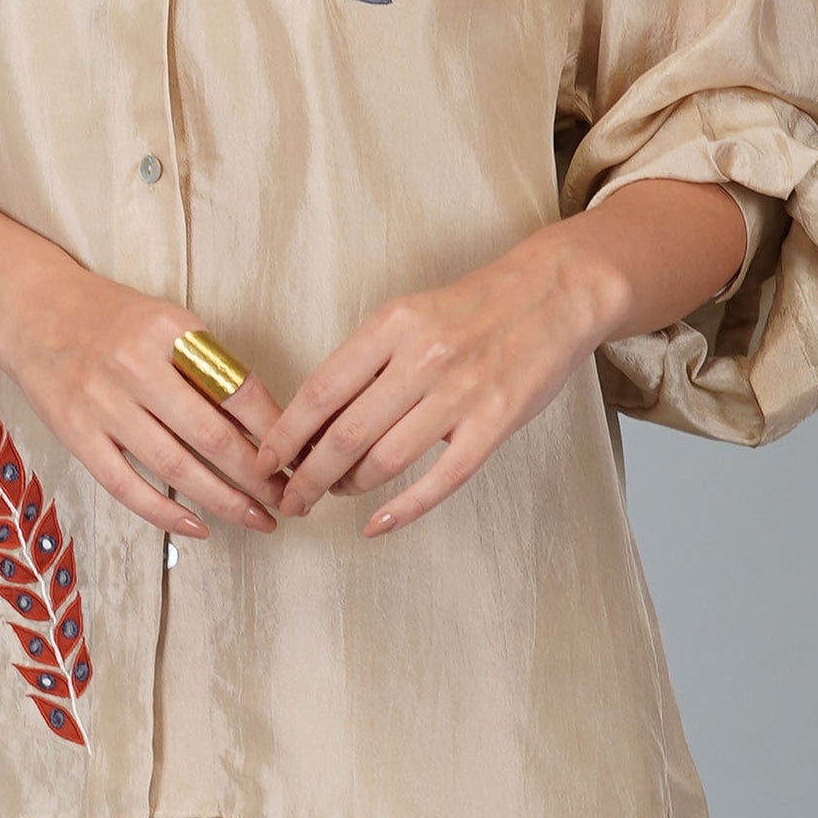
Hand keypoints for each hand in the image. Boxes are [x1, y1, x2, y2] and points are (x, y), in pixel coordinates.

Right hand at [0, 258, 286, 539]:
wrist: (32, 308)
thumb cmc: (110, 316)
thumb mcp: (165, 320)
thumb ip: (206, 364)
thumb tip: (260, 422)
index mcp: (168, 331)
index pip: (236, 388)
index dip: (273, 429)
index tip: (298, 453)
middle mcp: (135, 367)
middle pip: (210, 434)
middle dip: (257, 474)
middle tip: (288, 498)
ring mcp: (102, 404)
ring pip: (174, 466)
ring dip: (223, 500)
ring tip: (257, 519)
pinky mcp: (76, 434)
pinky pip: (126, 484)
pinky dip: (164, 511)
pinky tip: (198, 526)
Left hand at [251, 182, 748, 535]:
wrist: (552, 293)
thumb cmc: (474, 308)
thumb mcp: (409, 314)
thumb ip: (367, 359)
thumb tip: (315, 416)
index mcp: (391, 326)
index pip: (320, 391)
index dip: (286, 435)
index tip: (264, 461)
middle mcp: (422, 358)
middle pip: (344, 433)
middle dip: (307, 476)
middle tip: (289, 498)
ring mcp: (460, 392)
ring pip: (385, 459)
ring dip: (349, 487)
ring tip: (333, 496)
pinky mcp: (495, 422)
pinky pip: (441, 478)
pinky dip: (403, 508)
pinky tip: (378, 523)